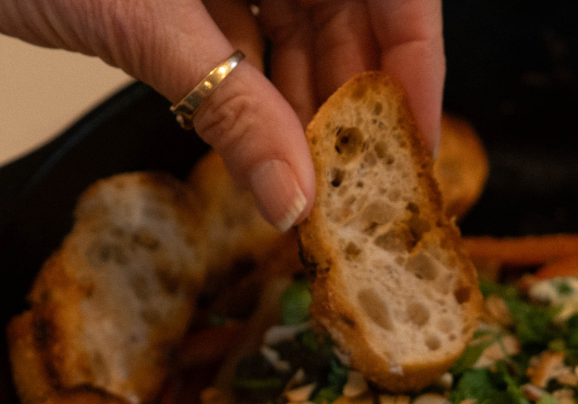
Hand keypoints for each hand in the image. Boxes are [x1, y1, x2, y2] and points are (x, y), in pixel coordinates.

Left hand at [0, 0, 444, 231]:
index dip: (420, 68)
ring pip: (303, 47)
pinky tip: (266, 155)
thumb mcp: (142, 17)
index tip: (420, 146)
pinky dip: (260, 105)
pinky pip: (253, 52)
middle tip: (360, 192)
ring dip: (308, 121)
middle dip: (357, 114)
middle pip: (353, 29)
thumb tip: (293, 197)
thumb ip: (229, 107)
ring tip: (314, 190)